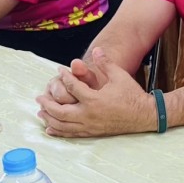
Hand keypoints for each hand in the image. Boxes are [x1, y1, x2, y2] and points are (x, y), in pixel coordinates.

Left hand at [35, 47, 155, 136]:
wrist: (143, 114)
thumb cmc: (131, 94)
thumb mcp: (119, 76)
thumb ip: (106, 63)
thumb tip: (97, 49)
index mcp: (94, 99)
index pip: (72, 87)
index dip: (64, 77)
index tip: (59, 70)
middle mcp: (89, 114)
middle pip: (60, 110)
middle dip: (47, 103)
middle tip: (39, 97)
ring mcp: (90, 125)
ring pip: (62, 124)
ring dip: (49, 118)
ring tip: (40, 112)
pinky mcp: (92, 132)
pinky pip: (71, 133)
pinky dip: (58, 131)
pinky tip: (49, 129)